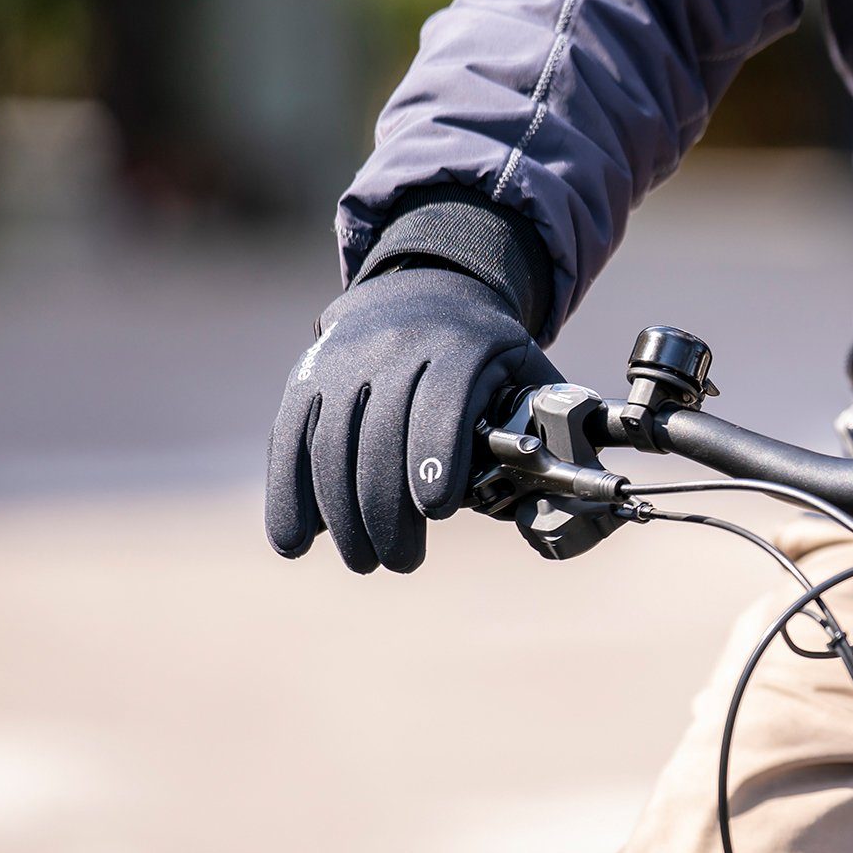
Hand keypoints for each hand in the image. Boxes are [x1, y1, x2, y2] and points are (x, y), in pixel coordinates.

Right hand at [266, 266, 559, 572]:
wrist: (422, 291)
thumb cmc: (485, 357)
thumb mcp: (524, 373)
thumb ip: (544, 431)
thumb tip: (565, 500)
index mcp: (460, 346)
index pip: (441, 399)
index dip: (435, 454)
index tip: (437, 511)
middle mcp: (395, 348)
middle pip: (379, 433)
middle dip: (386, 507)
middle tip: (400, 561)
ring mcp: (343, 362)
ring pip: (329, 442)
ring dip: (341, 513)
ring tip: (364, 560)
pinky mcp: (305, 379)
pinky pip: (289, 440)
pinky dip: (287, 495)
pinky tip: (294, 543)